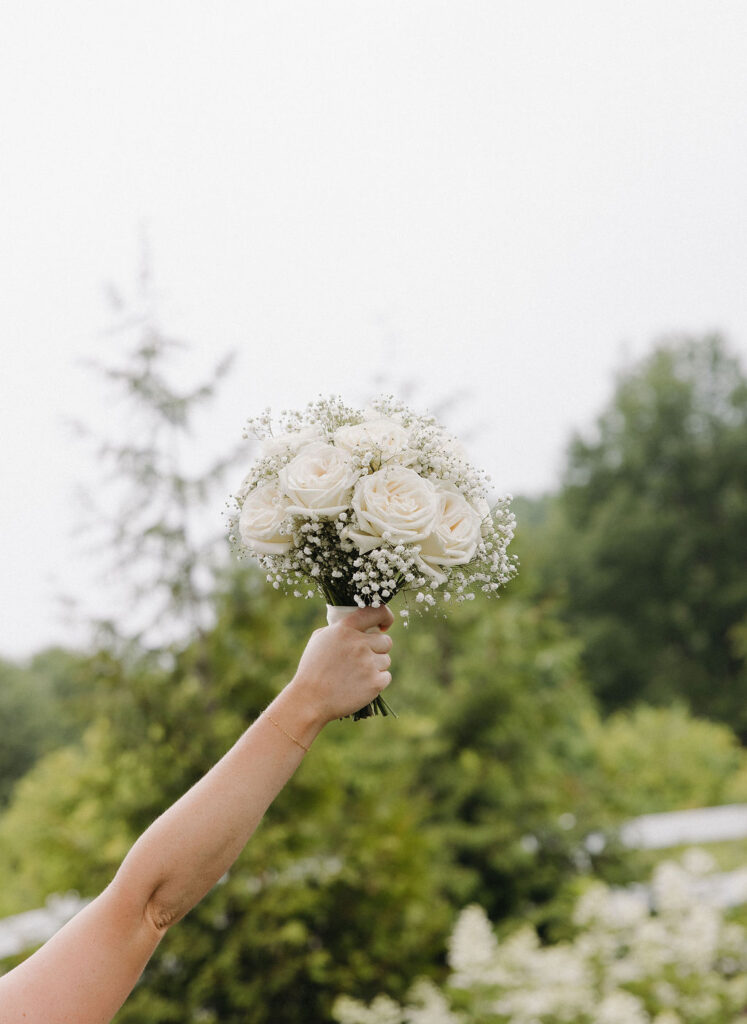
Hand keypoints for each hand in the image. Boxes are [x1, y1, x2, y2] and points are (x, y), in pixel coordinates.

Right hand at [288, 605, 393, 723]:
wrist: (309, 700)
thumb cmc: (312, 669)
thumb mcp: (319, 639)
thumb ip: (340, 629)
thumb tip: (358, 625)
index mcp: (344, 629)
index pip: (375, 613)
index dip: (385, 617)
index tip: (384, 625)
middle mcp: (358, 644)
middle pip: (386, 641)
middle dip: (378, 649)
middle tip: (363, 659)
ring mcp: (368, 663)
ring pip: (386, 660)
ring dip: (376, 666)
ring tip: (357, 675)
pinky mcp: (375, 683)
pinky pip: (386, 677)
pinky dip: (377, 682)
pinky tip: (361, 685)